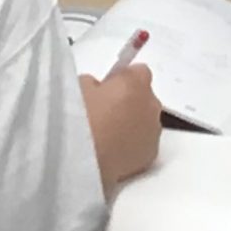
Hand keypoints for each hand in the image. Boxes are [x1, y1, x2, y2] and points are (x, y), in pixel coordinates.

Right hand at [79, 64, 162, 188]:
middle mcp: (151, 105)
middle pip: (144, 98)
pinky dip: (133, 146)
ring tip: (108, 137)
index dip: (123, 79)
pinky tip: (113, 152)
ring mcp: (153, 131)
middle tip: (105, 114)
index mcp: (135, 83)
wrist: (80, 158)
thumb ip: (95, 84)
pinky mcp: (150, 155)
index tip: (108, 89)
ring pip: (146, 122)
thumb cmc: (77, 116)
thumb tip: (99, 90)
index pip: (139, 72)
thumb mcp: (78, 86)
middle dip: (129, 102)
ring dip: (132, 125)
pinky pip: (143, 143)